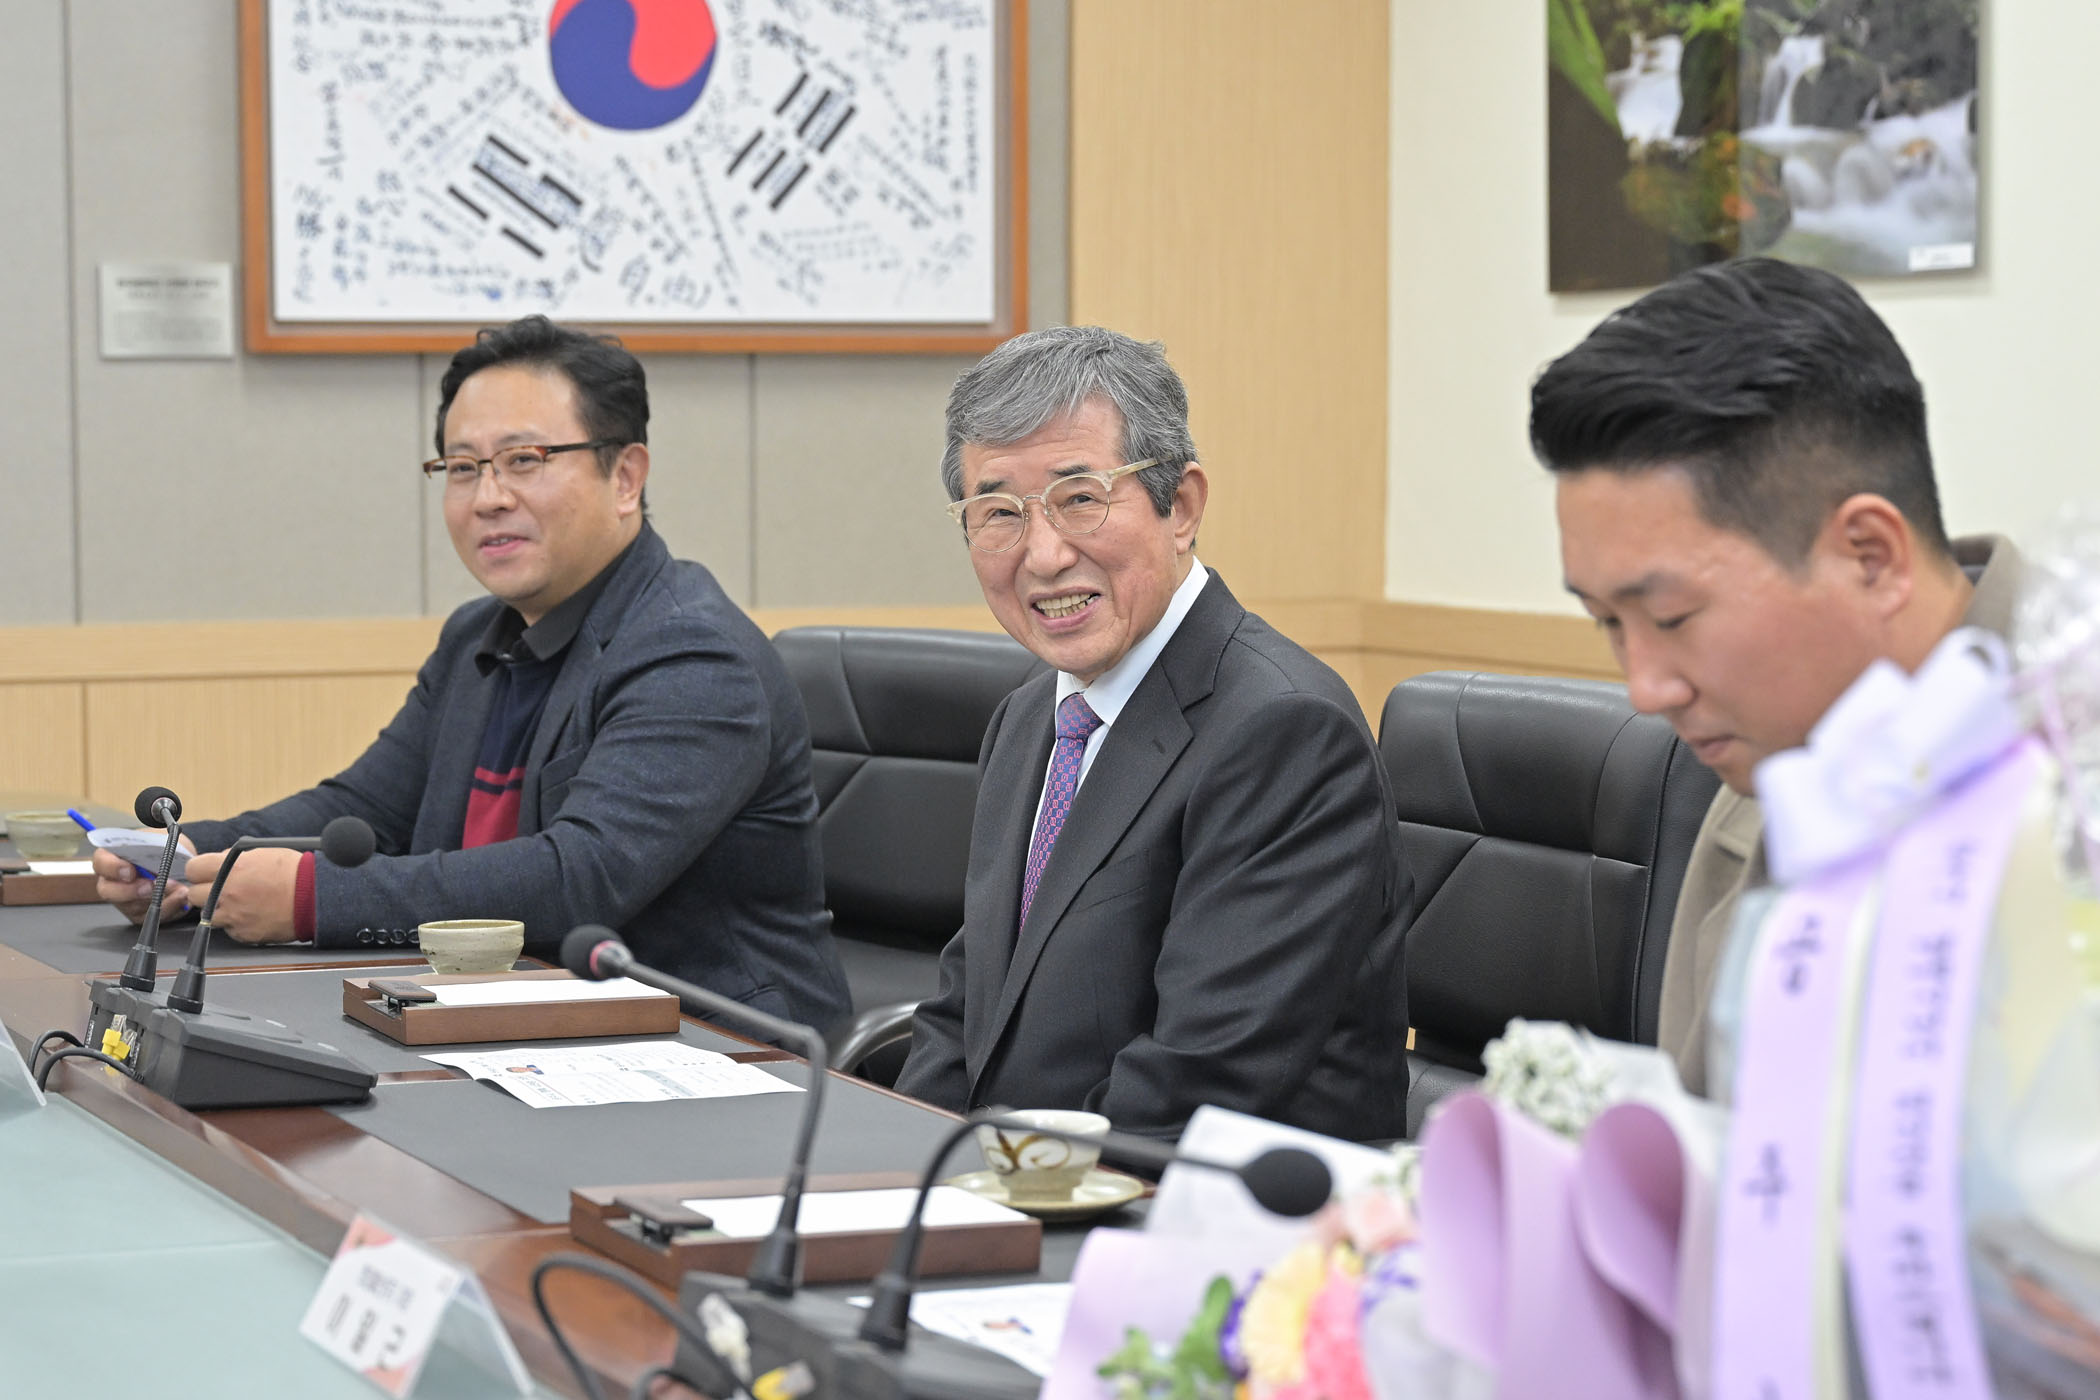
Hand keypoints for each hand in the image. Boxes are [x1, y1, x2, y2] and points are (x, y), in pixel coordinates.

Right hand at [93, 842, 193, 924]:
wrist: (176, 861)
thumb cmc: (162, 848)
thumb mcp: (161, 841)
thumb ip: (157, 847)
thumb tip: (166, 855)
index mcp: (112, 858)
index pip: (101, 863)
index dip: (113, 868)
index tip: (130, 871)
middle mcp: (113, 882)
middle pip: (109, 891)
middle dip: (130, 891)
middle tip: (150, 886)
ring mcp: (125, 900)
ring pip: (132, 906)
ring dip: (157, 899)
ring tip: (178, 888)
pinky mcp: (140, 914)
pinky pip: (151, 915)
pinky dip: (170, 906)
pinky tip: (182, 896)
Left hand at [181, 847, 302, 943]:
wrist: (315, 897)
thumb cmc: (294, 872)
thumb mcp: (262, 853)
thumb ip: (234, 857)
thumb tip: (219, 862)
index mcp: (230, 868)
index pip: (193, 869)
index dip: (200, 870)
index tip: (205, 873)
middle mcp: (227, 892)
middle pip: (194, 895)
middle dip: (204, 891)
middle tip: (220, 889)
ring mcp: (233, 915)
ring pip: (208, 915)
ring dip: (219, 909)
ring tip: (239, 903)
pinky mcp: (242, 933)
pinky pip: (229, 929)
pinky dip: (237, 923)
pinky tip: (252, 914)